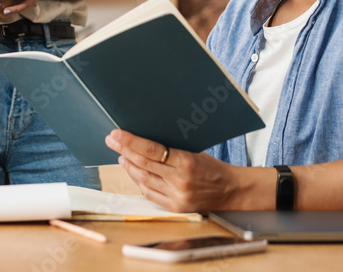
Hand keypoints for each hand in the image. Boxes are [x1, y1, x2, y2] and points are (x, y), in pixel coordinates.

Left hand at [105, 129, 250, 213]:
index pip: (151, 150)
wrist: (231, 190)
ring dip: (128, 166)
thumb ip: (170, 147)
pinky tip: (133, 171)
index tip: (116, 134)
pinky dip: (138, 181)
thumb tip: (142, 137)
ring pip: (143, 179)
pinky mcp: (175, 208)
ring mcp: (176, 197)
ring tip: (121, 155)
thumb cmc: (211, 166)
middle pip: (143, 164)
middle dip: (123, 150)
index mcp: (186, 162)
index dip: (130, 142)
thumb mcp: (194, 150)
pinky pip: (149, 193)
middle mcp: (180, 181)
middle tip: (111, 140)